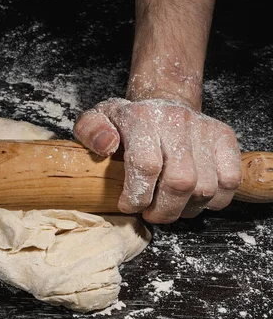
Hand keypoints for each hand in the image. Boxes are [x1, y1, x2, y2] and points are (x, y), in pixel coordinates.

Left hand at [73, 98, 241, 223]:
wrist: (161, 104)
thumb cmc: (126, 122)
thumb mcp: (96, 120)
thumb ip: (90, 130)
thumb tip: (106, 145)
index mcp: (141, 118)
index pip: (145, 165)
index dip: (136, 196)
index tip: (128, 206)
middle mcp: (176, 120)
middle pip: (180, 182)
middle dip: (162, 210)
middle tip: (150, 214)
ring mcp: (204, 129)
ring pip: (205, 188)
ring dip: (185, 209)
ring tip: (168, 207)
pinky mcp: (225, 138)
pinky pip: (229, 183)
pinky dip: (212, 201)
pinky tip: (191, 199)